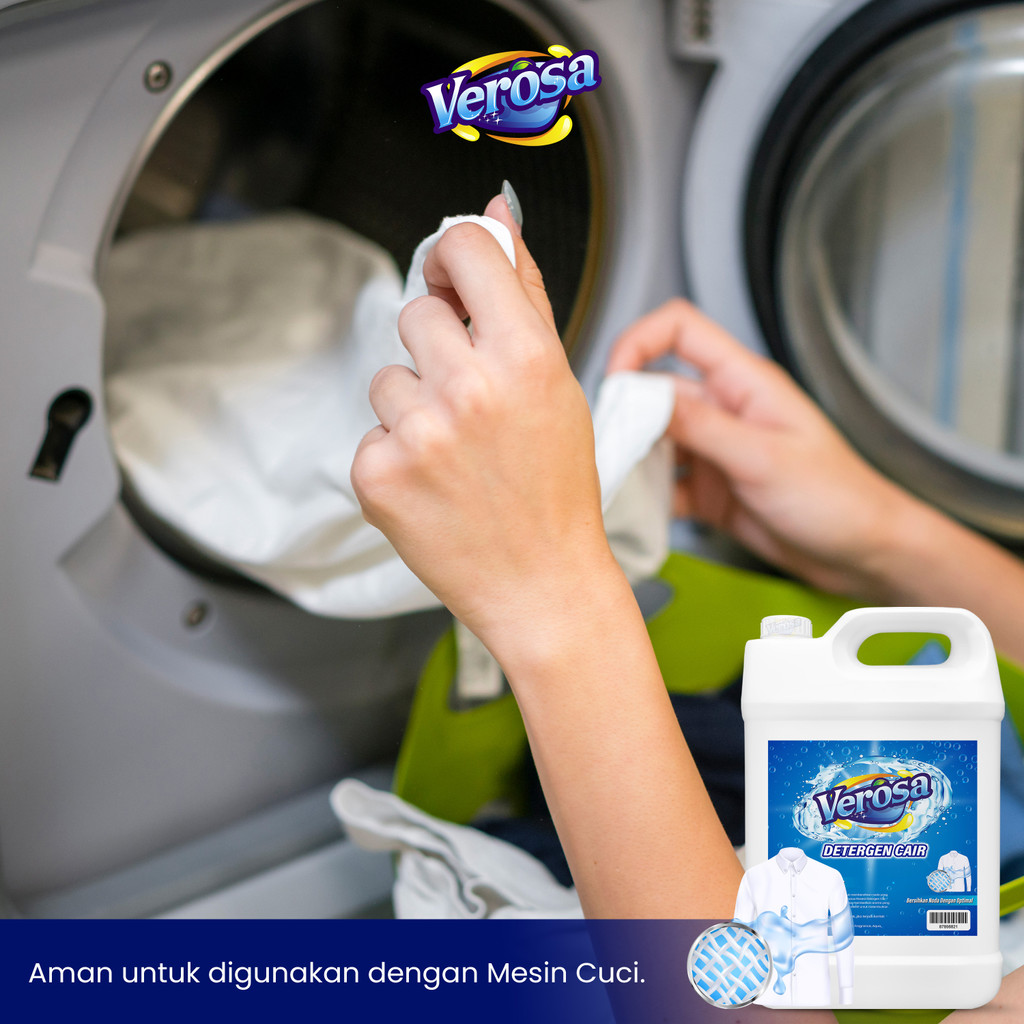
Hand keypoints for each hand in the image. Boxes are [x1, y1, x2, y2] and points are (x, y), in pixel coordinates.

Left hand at [351, 197, 618, 660]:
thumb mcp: (559, 383)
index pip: (461, 249)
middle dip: (441, 350)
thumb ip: (524, 291)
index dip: (454, 258)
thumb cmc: (557, 488)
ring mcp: (417, 434)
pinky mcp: (377, 475)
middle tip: (475, 405)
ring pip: (387, 375)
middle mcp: (468, 388)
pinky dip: (396, 453)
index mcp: (523, 355)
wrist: (542, 584)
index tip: (455, 280)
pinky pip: (371, 431)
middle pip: (417, 313)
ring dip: (414, 405)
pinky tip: (434, 484)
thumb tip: (497, 213)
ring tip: (457, 453)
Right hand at [606, 299, 922, 596]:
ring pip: (652, 442)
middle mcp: (724, 411)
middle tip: (606, 449)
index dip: (638, 342)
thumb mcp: (764, 458)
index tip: (613, 380)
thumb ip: (702, 428)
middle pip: (653, 392)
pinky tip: (639, 513)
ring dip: (631, 461)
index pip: (679, 330)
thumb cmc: (838, 498)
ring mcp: (714, 451)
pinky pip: (663, 486)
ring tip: (616, 485)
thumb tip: (644, 401)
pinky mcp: (709, 490)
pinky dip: (645, 499)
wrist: (863, 554)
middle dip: (624, 417)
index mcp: (744, 383)